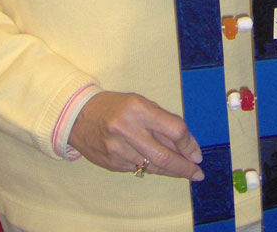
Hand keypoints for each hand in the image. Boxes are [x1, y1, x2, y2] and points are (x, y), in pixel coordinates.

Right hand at [68, 91, 203, 180]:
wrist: (79, 116)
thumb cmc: (114, 105)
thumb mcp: (139, 103)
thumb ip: (161, 121)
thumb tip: (184, 144)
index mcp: (138, 108)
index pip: (173, 129)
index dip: (189, 143)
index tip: (197, 153)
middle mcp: (128, 130)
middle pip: (164, 155)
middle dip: (184, 167)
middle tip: (197, 172)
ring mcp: (118, 150)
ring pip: (152, 166)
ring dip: (171, 170)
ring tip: (183, 172)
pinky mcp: (112, 164)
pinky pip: (138, 169)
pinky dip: (152, 168)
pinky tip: (159, 167)